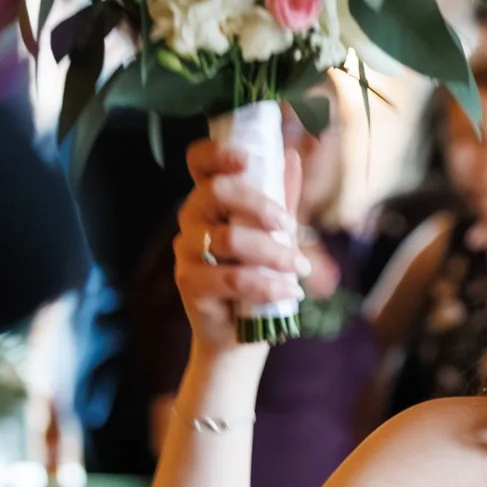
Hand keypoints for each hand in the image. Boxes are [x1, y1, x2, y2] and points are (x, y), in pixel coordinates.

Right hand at [174, 136, 304, 350]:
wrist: (241, 333)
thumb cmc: (259, 276)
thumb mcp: (276, 234)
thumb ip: (281, 197)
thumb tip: (292, 156)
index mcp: (211, 199)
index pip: (199, 163)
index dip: (217, 153)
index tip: (247, 159)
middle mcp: (192, 218)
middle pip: (215, 192)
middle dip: (260, 206)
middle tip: (290, 229)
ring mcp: (186, 249)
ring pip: (229, 239)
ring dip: (274, 254)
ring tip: (300, 270)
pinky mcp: (188, 282)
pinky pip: (232, 277)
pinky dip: (268, 285)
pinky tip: (291, 291)